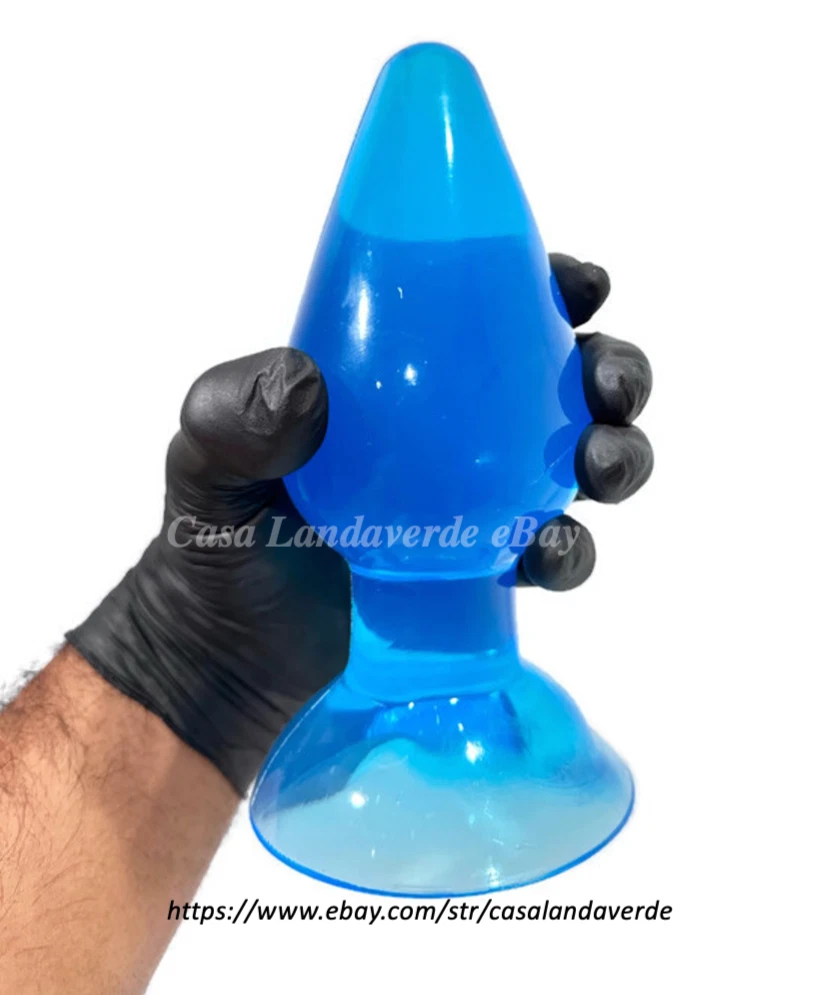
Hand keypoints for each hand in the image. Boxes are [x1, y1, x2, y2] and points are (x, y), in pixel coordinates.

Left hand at [67, 253, 652, 793]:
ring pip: (579, 464)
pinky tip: (552, 551)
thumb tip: (304, 386)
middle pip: (563, 384)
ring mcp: (478, 504)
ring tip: (602, 470)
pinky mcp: (489, 573)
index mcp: (401, 380)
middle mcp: (454, 434)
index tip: (581, 286)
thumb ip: (230, 414)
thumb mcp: (207, 463)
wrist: (235, 657)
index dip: (552, 287)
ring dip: (617, 456)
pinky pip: (554, 552)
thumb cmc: (221, 543)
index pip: (487, 312)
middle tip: (610, 390)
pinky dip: (572, 548)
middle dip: (613, 373)